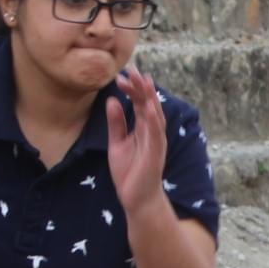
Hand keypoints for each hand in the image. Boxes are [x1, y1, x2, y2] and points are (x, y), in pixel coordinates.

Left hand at [105, 67, 169, 221]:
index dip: (131, 88)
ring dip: (149, 97)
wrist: (137, 199)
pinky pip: (156, 134)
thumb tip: (112, 101)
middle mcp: (152, 131)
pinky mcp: (155, 152)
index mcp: (143, 128)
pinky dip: (154, 119)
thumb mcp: (117, 143)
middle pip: (148, 103)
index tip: (121, 75)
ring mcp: (156, 141)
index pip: (139, 103)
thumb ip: (116, 123)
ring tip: (143, 80)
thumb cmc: (130, 173)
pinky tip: (150, 107)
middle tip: (131, 68)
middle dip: (140, 86)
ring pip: (154, 114)